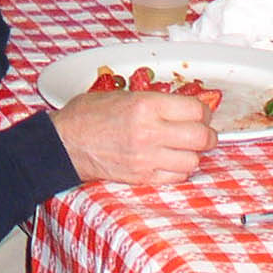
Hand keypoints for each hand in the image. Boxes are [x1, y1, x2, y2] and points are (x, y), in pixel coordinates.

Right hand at [49, 90, 215, 184]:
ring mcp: (147, 158)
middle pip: (201, 137)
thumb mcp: (122, 95)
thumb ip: (154, 100)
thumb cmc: (88, 115)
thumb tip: (183, 106)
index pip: (195, 110)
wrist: (64, 143)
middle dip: (208, 134)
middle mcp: (150, 132)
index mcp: (145, 105)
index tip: (200, 113)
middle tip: (203, 132)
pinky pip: (177, 177)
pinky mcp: (143, 177)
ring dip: (193, 154)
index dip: (203, 111)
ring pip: (193, 160)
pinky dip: (180, 169)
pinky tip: (170, 160)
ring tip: (184, 147)